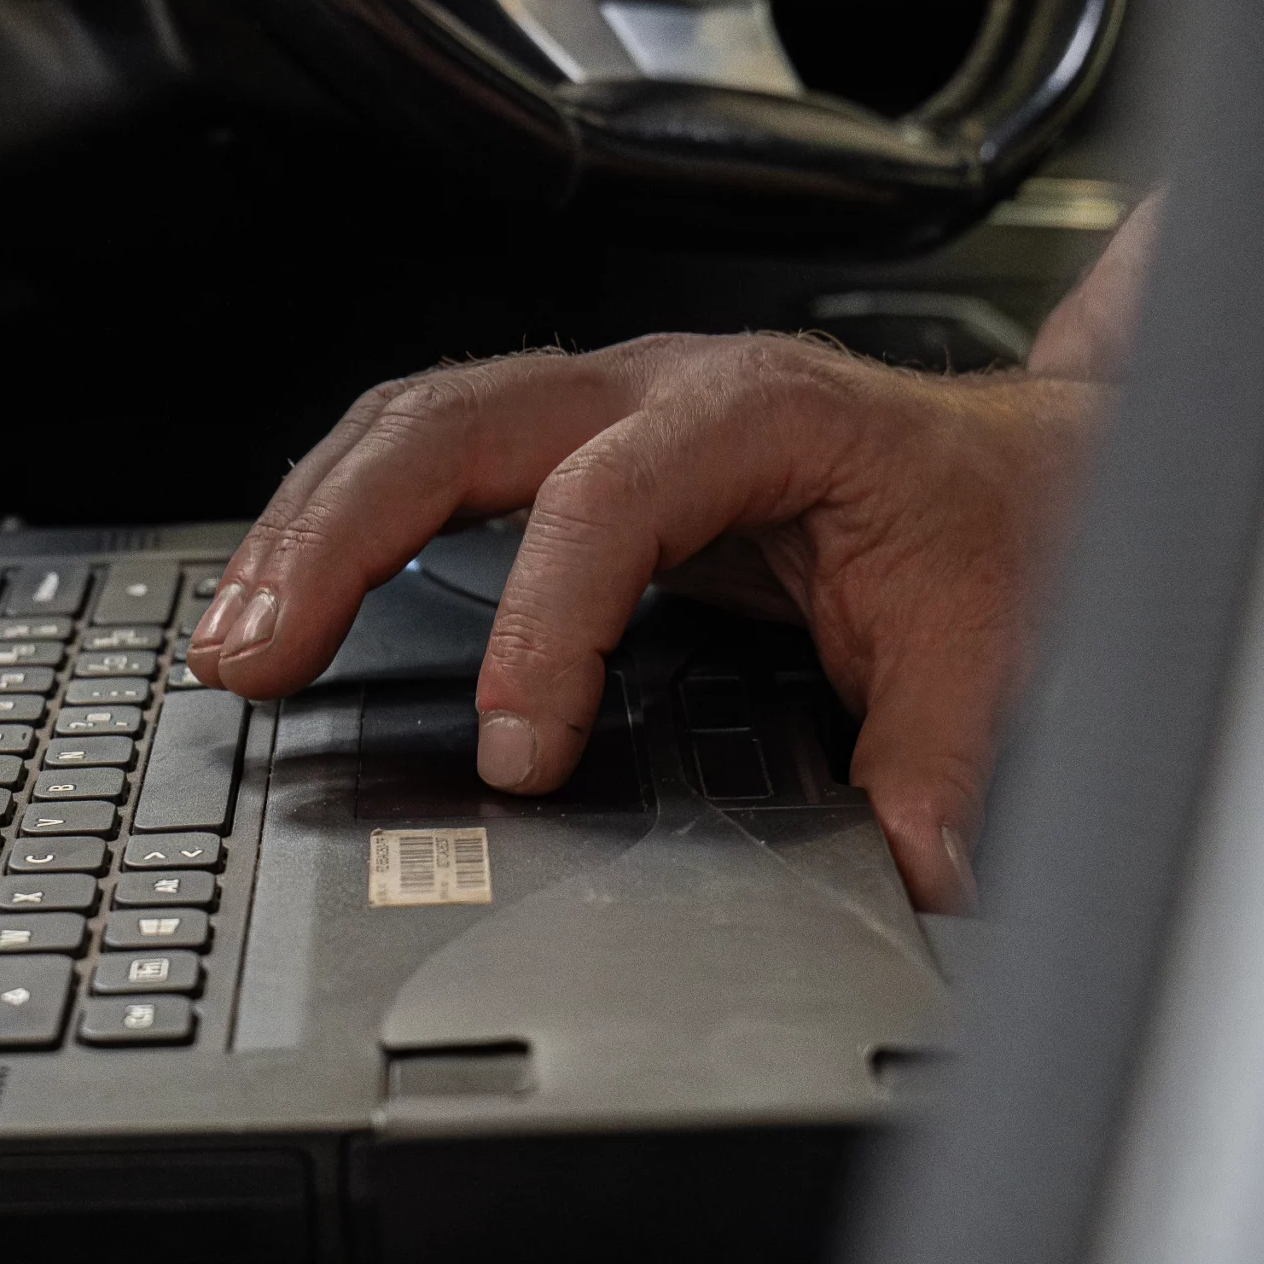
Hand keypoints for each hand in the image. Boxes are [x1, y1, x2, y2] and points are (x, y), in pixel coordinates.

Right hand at [186, 334, 1109, 912]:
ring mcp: (600, 400)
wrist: (1028, 453)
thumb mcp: (992, 641)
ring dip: (306, 526)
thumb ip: (941, 762)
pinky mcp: (568, 441)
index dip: (544, 622)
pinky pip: (421, 452)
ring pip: (409, 424)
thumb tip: (911, 879)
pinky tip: (287, 594)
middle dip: (335, 540)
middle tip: (258, 658)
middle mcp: (656, 385)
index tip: (517, 752)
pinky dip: (336, 519)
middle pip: (452, 423)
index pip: (607, 497)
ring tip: (235, 638)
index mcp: (757, 413)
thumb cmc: (1000, 519)